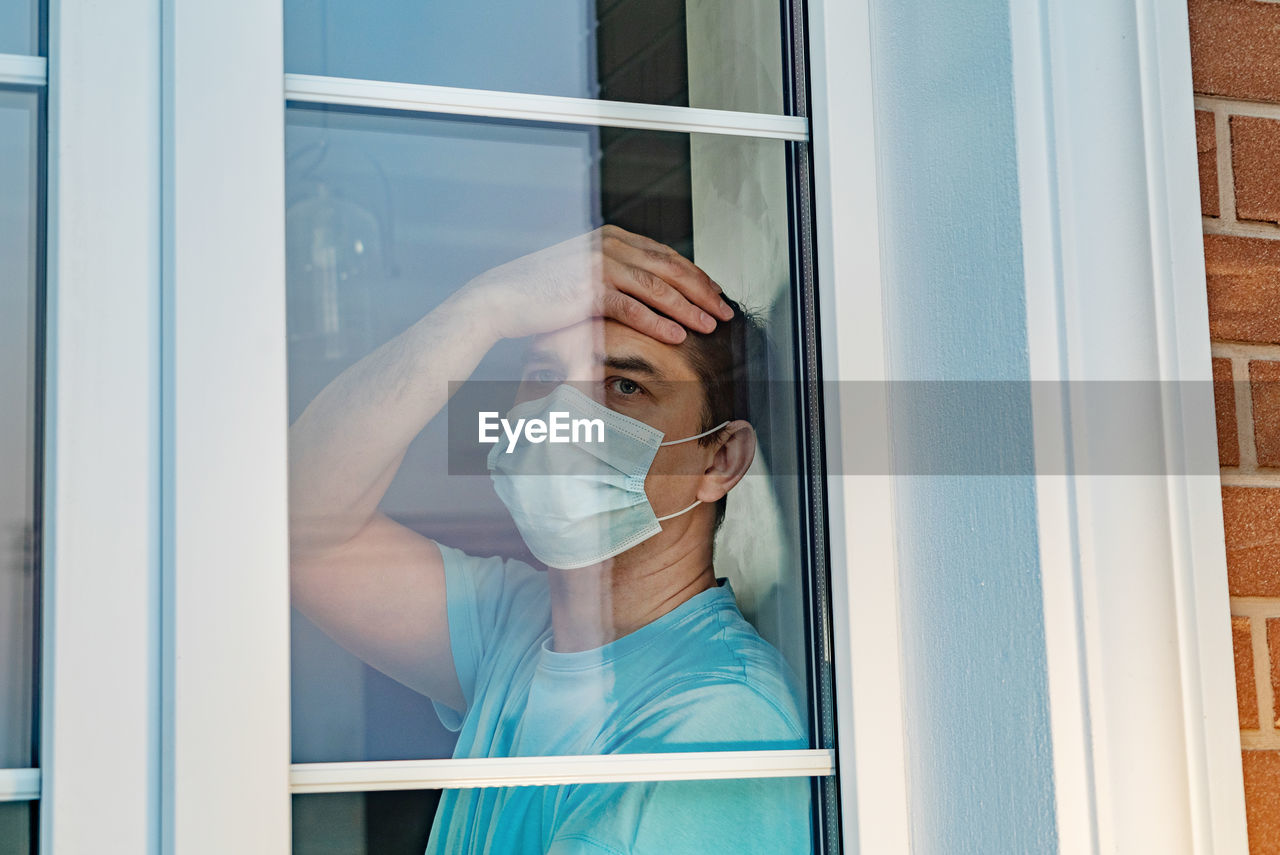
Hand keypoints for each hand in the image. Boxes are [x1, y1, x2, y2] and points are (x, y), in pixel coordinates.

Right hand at [460, 225, 733, 343]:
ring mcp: (599, 263)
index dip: (695, 276)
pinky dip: (658, 323)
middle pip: (669, 268)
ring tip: (709, 326)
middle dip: (702, 291)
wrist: (501, 298)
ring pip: (657, 287)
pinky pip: (633, 307)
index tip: (715, 295)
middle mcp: (609, 244)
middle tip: (724, 311)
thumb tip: (651, 291)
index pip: (666, 255)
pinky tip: (678, 336)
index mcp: (612, 236)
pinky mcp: (588, 288)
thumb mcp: (586, 274)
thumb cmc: (543, 293)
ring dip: (688, 308)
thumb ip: (617, 275)